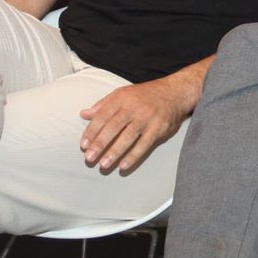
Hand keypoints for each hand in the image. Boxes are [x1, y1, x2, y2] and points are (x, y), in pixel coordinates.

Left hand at [79, 71, 197, 174]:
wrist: (175, 92)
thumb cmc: (145, 95)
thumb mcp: (122, 94)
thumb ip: (103, 105)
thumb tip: (83, 114)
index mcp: (121, 98)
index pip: (102, 115)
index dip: (92, 131)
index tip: (83, 145)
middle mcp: (133, 107)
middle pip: (113, 127)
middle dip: (100, 144)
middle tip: (89, 158)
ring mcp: (147, 118)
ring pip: (128, 137)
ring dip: (115, 152)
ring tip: (103, 165)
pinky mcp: (159, 128)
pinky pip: (144, 144)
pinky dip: (133, 156)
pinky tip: (123, 165)